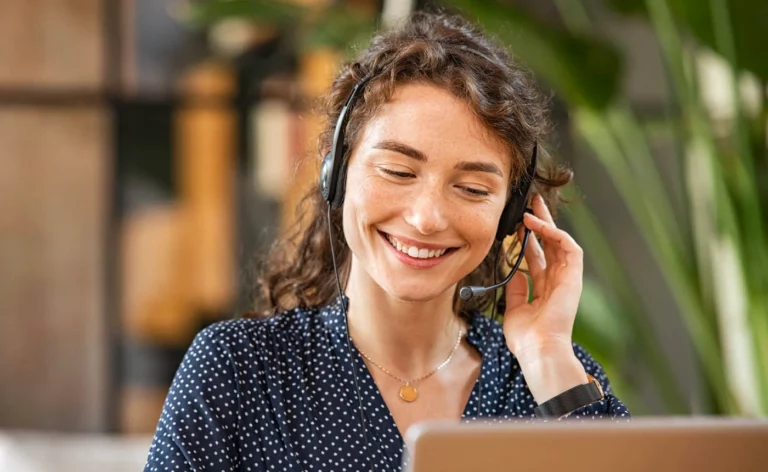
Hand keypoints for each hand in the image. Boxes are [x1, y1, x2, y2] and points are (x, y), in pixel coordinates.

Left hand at [502, 195, 586, 402]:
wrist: (538, 350)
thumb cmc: (526, 337)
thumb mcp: (515, 307)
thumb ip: (516, 287)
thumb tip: (512, 269)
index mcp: (544, 289)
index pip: (537, 256)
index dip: (527, 239)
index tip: (516, 224)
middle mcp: (557, 281)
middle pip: (550, 244)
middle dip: (541, 223)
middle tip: (530, 204)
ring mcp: (567, 278)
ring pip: (560, 241)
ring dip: (547, 223)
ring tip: (532, 208)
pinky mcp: (574, 277)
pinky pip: (568, 248)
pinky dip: (554, 234)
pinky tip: (537, 224)